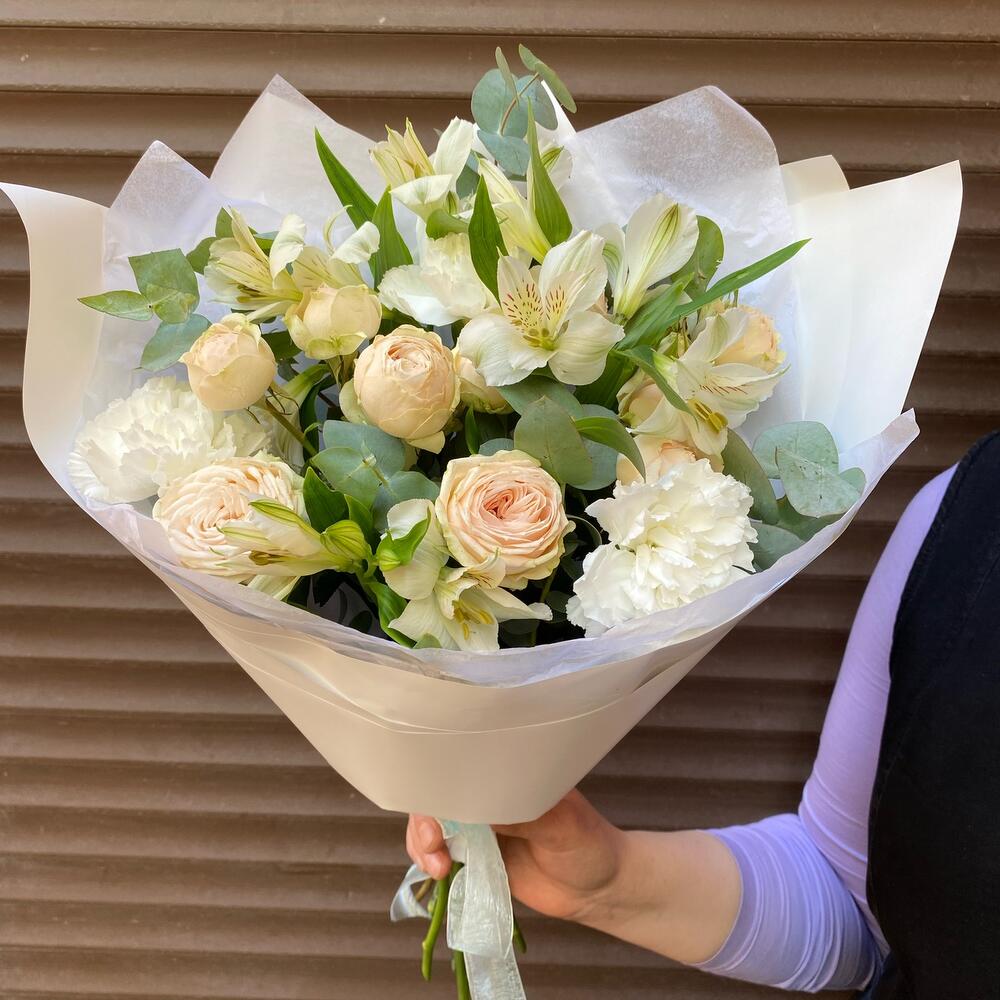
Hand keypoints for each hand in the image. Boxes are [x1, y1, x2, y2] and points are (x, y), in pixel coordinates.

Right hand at [405, 790, 626, 923]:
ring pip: (433, 825)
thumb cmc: (589, 844)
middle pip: (438, 796)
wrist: (599, 890)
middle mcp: (489, 795)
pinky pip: (442, 853)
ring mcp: (480, 826)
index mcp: (510, 773)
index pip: (461, 767)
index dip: (438, 786)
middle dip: (425, 821)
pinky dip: (431, 862)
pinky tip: (439, 874)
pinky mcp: (476, 856)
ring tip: (438, 868)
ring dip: (424, 844)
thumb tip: (476, 807)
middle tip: (432, 848)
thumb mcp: (561, 824)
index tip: (437, 816)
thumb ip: (522, 815)